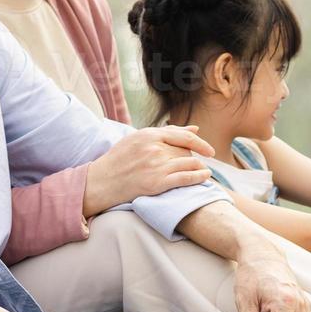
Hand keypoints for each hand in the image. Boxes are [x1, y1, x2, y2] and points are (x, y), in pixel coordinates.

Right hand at [84, 125, 214, 217]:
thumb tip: (195, 129)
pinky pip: (186, 178)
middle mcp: (153, 148)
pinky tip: (205, 177)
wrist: (101, 182)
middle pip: (187, 151)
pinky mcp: (156, 182)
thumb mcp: (138, 139)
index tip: (209, 150)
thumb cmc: (119, 160)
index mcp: (148, 134)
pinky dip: (199, 177)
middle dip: (195, 158)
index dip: (200, 143)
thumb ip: (166, 133)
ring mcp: (155, 165)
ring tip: (204, 172)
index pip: (183, 136)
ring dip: (200, 168)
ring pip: (190, 163)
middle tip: (199, 165)